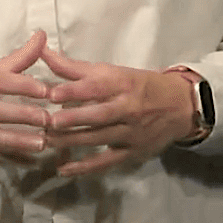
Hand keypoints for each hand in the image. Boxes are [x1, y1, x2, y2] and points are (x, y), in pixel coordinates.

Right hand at [0, 31, 52, 165]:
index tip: (47, 91)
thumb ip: (16, 58)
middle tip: (49, 120)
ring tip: (42, 144)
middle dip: (24, 116)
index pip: (2, 81)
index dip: (25, 86)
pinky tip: (30, 161)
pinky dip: (11, 159)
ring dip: (19, 142)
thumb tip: (43, 36)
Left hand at [42, 47, 198, 177]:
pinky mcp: (132, 152)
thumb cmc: (138, 85)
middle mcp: (127, 108)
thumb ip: (74, 67)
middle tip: (49, 122)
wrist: (179, 106)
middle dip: (74, 119)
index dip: (74, 90)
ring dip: (72, 142)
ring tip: (46, 142)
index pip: (97, 86)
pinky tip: (63, 169)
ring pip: (99, 138)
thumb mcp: (111, 72)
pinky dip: (85, 167)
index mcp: (122, 83)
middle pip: (99, 115)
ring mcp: (130, 132)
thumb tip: (42, 52)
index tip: (52, 94)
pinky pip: (107, 161)